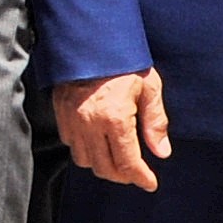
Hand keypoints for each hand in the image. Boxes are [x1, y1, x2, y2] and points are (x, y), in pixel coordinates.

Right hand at [55, 72, 173, 190]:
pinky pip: (71, 144)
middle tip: (136, 172)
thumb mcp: (149, 87)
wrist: (91, 39)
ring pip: (85, 161)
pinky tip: (98, 142)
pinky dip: (85, 150)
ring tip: (117, 158)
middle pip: (105, 168)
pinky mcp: (61, 114)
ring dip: (103, 165)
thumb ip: (155, 122)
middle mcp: (90, 124)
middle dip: (123, 176)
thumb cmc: (124, 62)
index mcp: (115, 118)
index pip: (128, 163)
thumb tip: (161, 152)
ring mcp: (72, 120)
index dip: (141, 178)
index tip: (150, 183)